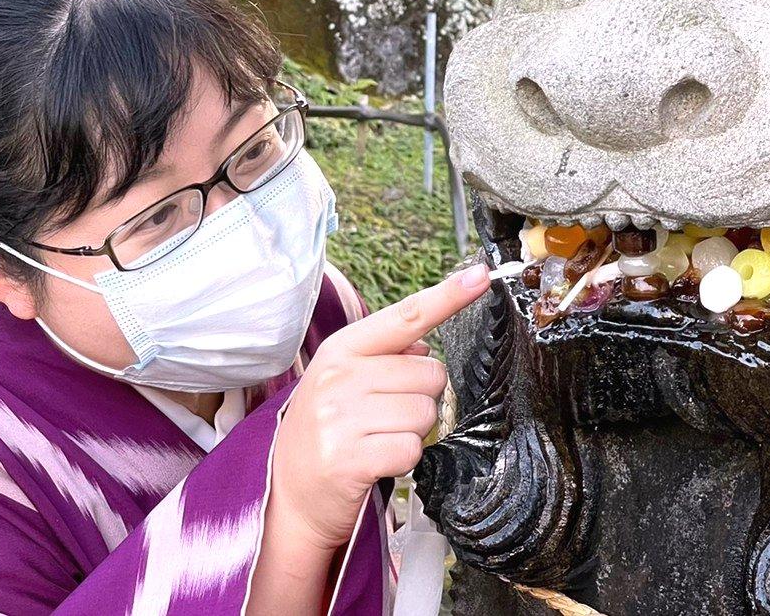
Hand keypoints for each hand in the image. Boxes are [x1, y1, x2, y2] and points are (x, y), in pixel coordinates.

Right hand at [270, 262, 490, 550]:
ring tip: (379, 438)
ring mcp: (341, 417)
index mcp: (342, 349)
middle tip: (386, 417)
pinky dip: (405, 458)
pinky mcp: (350, 457)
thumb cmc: (326, 431)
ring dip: (414, 431)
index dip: (448, 296)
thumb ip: (386, 356)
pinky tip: (377, 461)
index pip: (405, 316)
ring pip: (426, 412)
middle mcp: (340, 376)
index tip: (481, 275)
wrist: (287, 493)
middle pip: (431, 373)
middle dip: (422, 398)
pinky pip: (413, 448)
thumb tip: (424, 346)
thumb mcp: (344, 381)